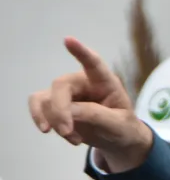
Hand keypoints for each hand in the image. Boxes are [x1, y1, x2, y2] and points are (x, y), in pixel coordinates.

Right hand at [28, 37, 152, 170]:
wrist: (116, 139)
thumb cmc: (123, 127)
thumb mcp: (119, 125)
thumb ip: (97, 116)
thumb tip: (69, 111)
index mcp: (104, 82)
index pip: (94, 64)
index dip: (81, 52)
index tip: (68, 40)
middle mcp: (82, 82)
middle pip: (60, 86)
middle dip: (59, 110)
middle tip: (67, 131)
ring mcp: (66, 93)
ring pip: (46, 99)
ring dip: (55, 121)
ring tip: (74, 139)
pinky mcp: (54, 104)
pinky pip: (38, 106)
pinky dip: (42, 120)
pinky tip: (56, 133)